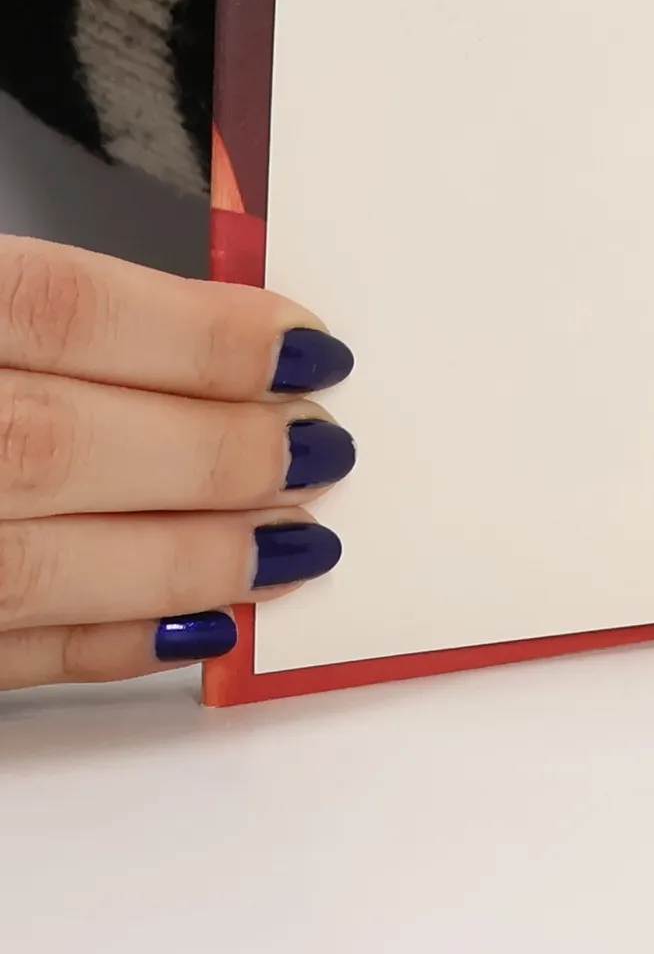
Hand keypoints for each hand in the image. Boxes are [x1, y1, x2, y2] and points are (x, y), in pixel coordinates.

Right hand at [0, 237, 352, 688]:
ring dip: (182, 558)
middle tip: (323, 449)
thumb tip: (224, 333)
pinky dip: (98, 644)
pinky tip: (196, 625)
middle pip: (56, 441)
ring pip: (27, 561)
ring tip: (292, 543)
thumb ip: (42, 310)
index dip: (199, 332)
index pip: (62, 309)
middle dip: (214, 451)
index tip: (309, 347)